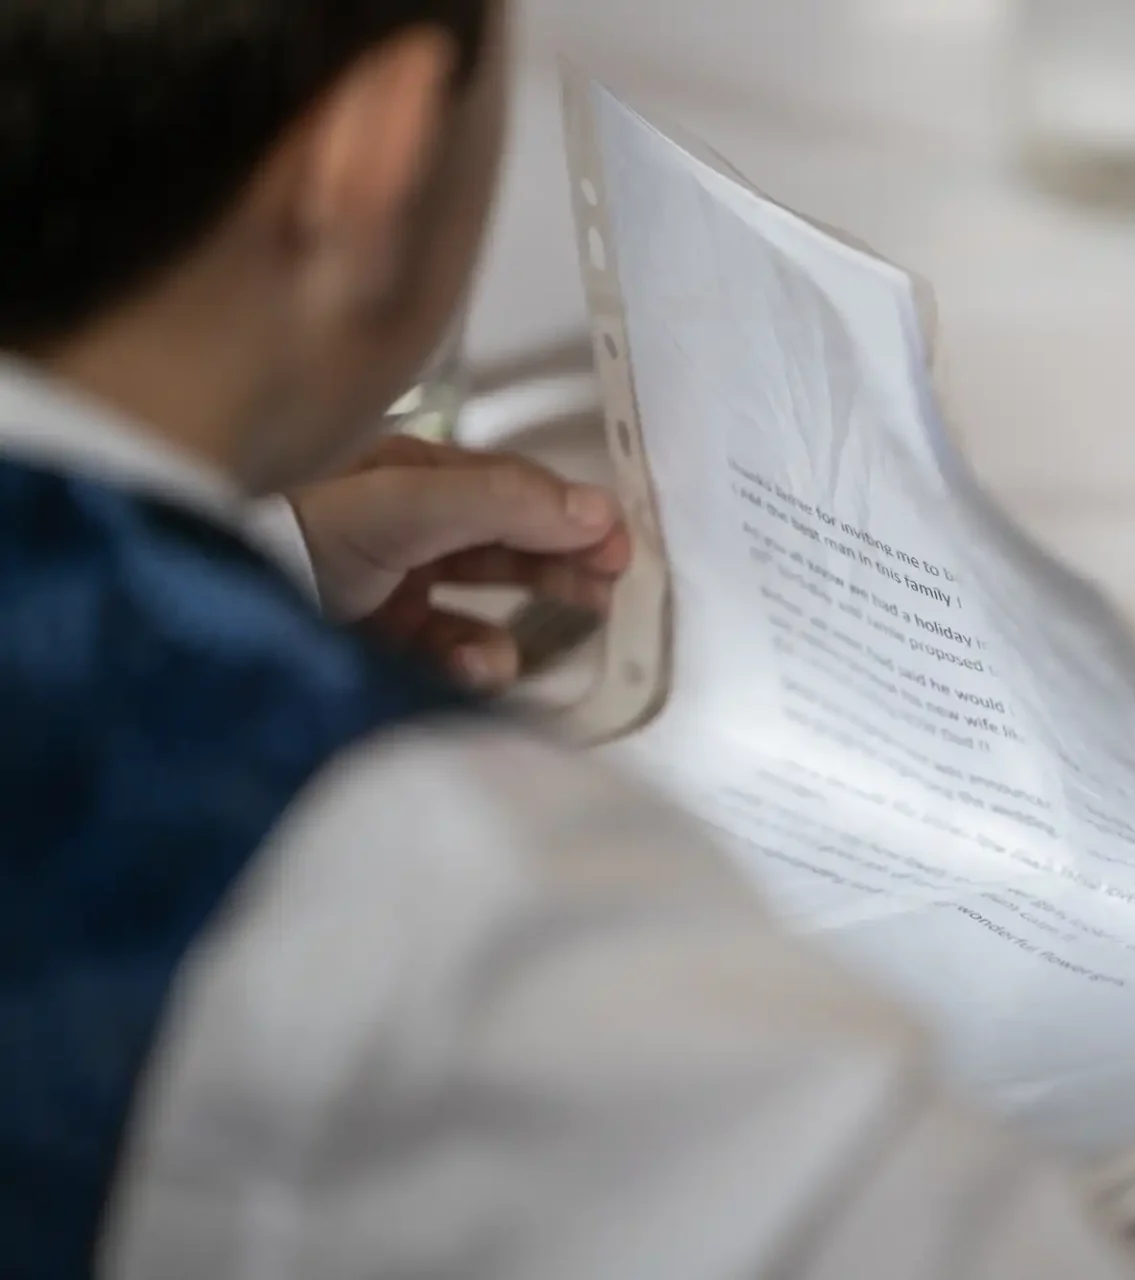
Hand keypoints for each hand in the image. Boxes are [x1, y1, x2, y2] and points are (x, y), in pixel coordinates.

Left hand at [290, 436, 632, 687]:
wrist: (215, 619)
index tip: (618, 542)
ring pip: (482, 603)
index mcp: (408, 474)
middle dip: (560, 563)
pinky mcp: (382, 648)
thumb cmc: (303, 538)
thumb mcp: (402, 505)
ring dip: (519, 620)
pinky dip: (471, 662)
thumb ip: (498, 503)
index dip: (566, 511)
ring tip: (550, 637)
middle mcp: (405, 527)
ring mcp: (394, 588)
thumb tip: (598, 511)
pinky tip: (479, 669)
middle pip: (506, 542)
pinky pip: (446, 654)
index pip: (509, 487)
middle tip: (612, 587)